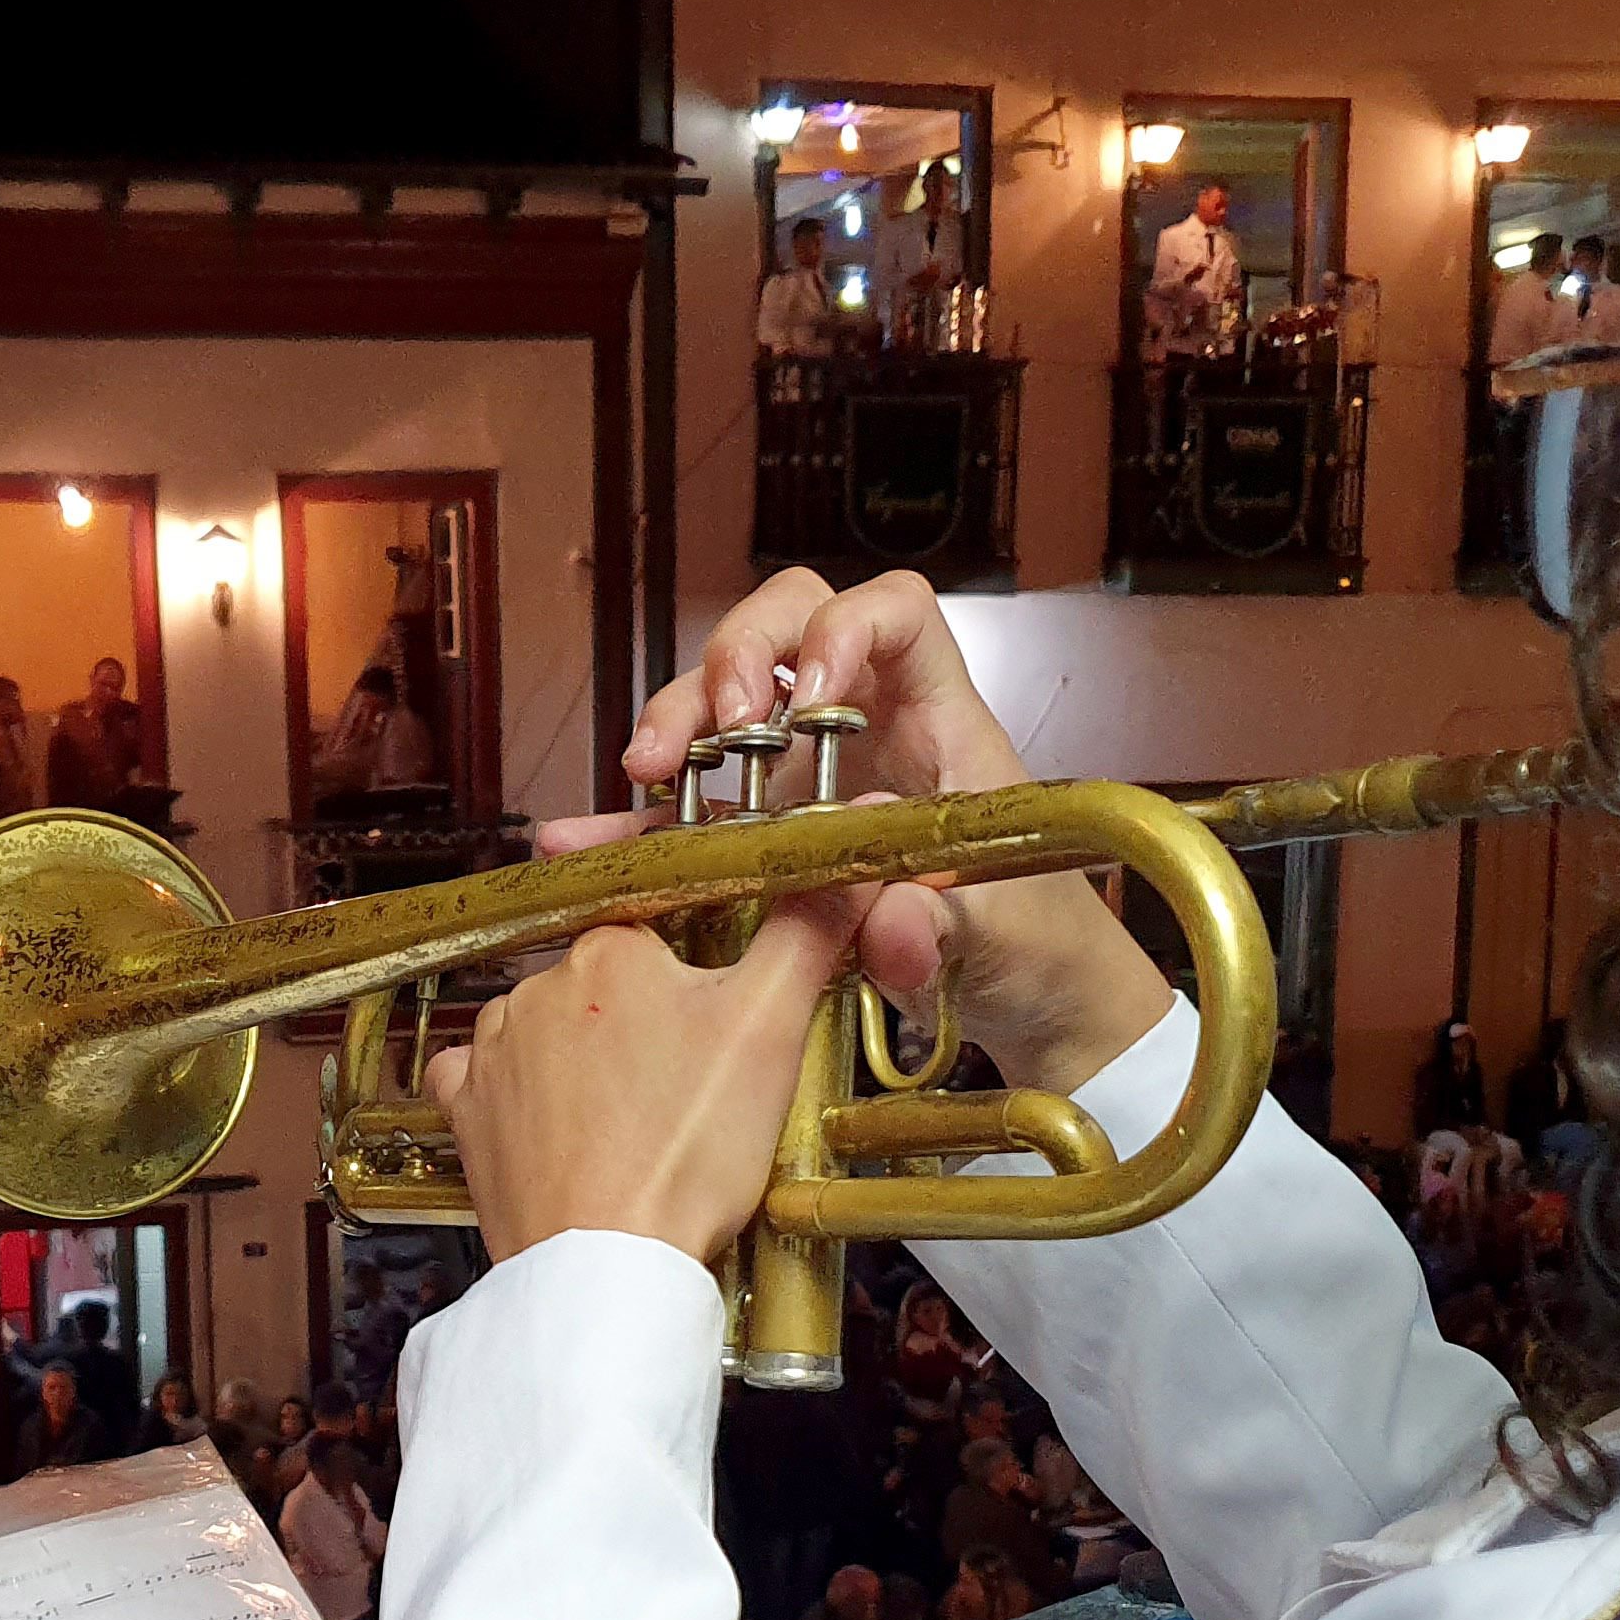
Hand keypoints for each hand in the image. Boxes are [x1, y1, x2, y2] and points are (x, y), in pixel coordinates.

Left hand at [421, 890, 864, 1264]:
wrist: (606, 1265)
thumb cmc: (683, 1153)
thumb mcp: (770, 1028)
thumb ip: (805, 932)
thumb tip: (841, 870)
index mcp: (611, 951)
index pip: (666, 930)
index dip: (704, 977)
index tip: (722, 1023)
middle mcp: (538, 987)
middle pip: (611, 983)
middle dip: (651, 1022)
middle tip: (694, 1087)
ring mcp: (495, 1051)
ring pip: (553, 1030)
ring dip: (588, 1060)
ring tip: (640, 1121)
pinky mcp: (468, 1112)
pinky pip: (489, 1081)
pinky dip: (522, 1097)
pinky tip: (564, 1126)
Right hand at [538, 570, 1174, 1099]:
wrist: (1032, 1006)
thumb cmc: (1039, 945)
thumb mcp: (1003, 938)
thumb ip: (944, 925)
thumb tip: (885, 917)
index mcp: (939, 726)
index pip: (898, 613)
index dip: (847, 624)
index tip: (811, 694)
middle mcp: (866, 733)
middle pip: (789, 627)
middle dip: (738, 656)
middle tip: (718, 725)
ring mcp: (808, 780)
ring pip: (729, 703)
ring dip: (677, 721)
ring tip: (645, 773)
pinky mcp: (763, 842)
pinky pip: (689, 815)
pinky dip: (635, 825)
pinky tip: (580, 843)